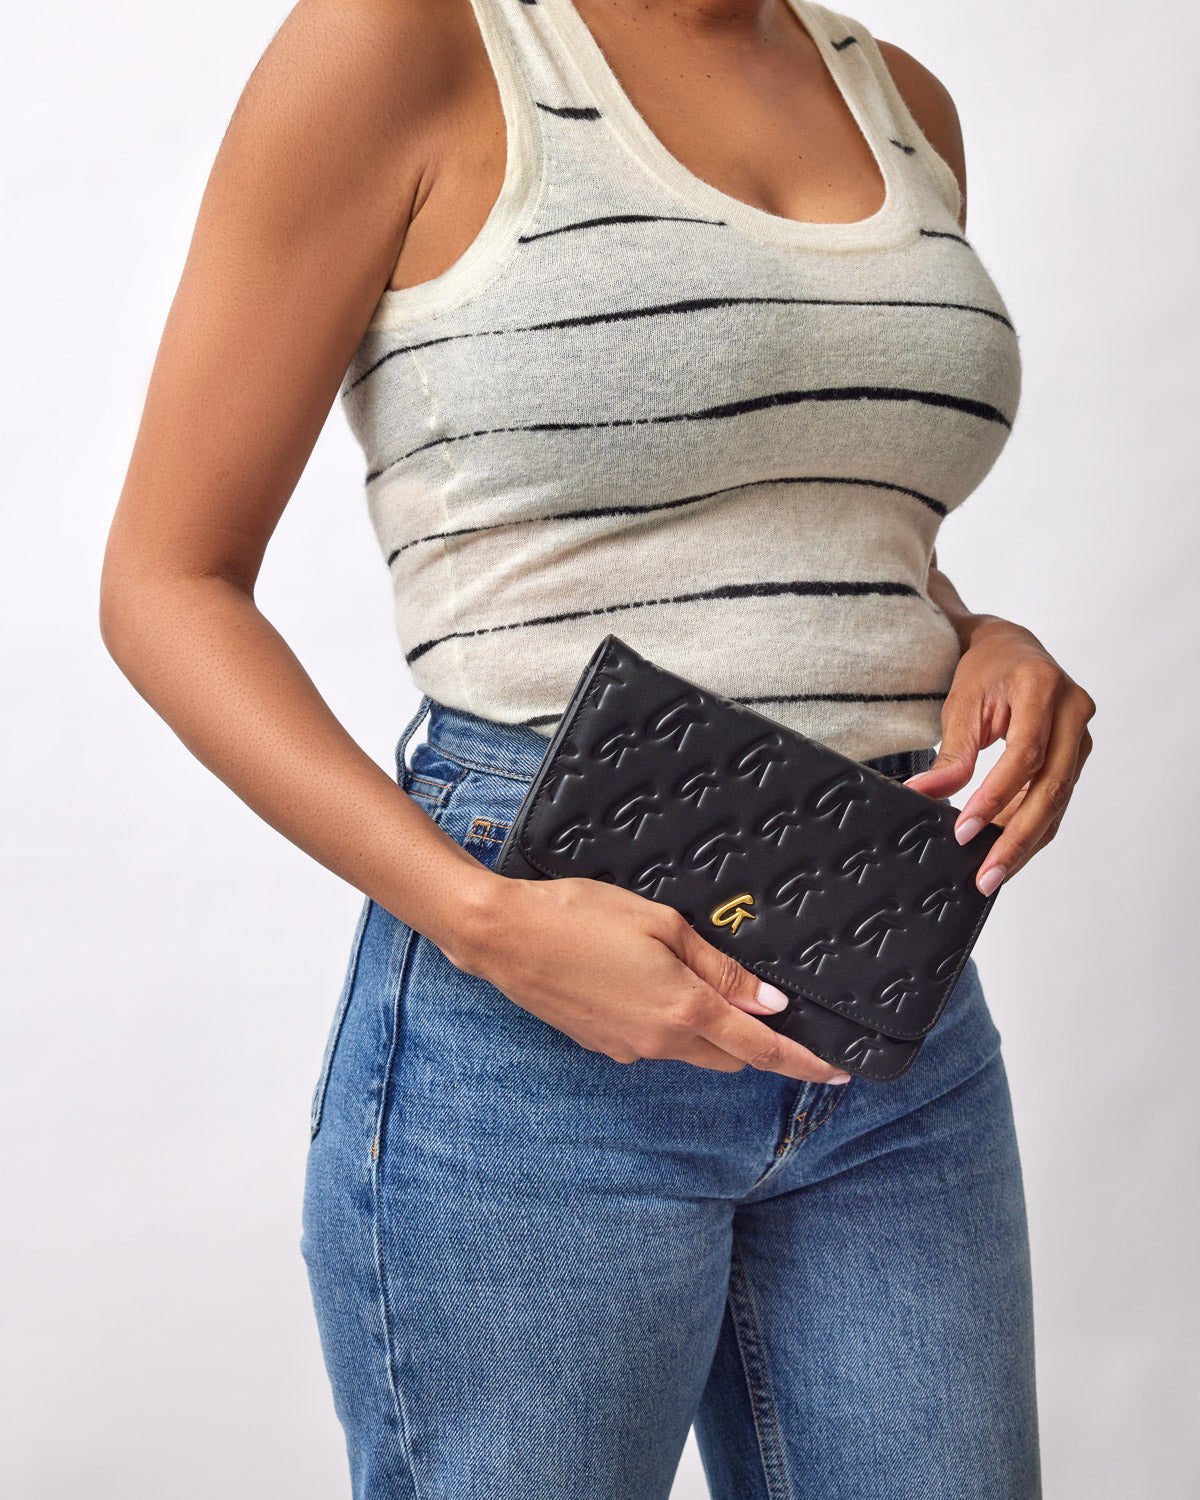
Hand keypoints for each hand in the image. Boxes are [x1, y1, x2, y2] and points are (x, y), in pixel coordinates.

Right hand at [447, 874, 851, 1083]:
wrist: (503, 936)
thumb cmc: (579, 915)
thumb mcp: (660, 926)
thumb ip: (719, 969)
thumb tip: (767, 1004)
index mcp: (682, 1009)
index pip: (761, 1050)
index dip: (804, 1062)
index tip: (838, 1069)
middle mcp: (659, 1041)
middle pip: (730, 1059)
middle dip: (759, 1045)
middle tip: (775, 1012)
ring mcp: (628, 1049)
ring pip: (693, 1053)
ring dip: (713, 1034)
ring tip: (705, 986)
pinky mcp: (603, 1045)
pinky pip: (655, 1045)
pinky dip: (673, 1027)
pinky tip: (654, 986)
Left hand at [902, 619, 1095, 895]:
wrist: (1012, 649)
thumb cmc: (984, 672)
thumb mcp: (961, 704)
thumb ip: (951, 753)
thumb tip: (925, 794)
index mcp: (1043, 688)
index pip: (1025, 755)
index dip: (996, 797)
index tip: (964, 831)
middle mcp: (1074, 711)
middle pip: (1051, 787)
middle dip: (1016, 838)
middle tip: (986, 876)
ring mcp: (1082, 734)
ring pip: (1058, 801)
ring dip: (1026, 842)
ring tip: (994, 874)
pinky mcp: (1077, 754)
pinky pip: (1057, 799)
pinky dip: (1032, 828)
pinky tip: (1008, 853)